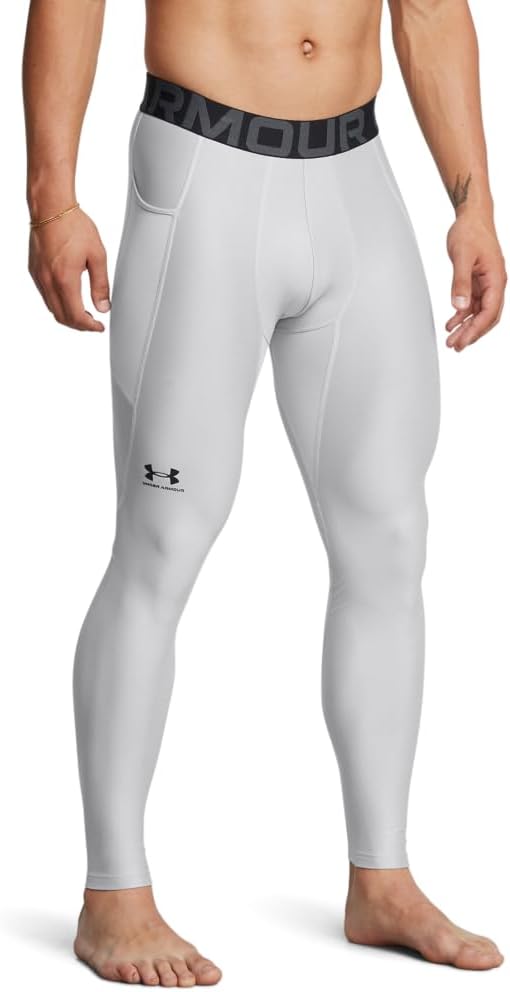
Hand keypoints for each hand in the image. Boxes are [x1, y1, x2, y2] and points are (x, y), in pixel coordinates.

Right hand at [28, 207, 109, 330]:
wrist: (51, 207)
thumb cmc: (73, 225)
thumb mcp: (97, 255)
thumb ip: (101, 284)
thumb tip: (103, 307)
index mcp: (65, 280)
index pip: (76, 316)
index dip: (89, 327)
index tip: (99, 327)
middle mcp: (48, 281)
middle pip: (62, 317)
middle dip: (79, 325)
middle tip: (93, 323)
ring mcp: (38, 277)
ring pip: (52, 308)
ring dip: (68, 315)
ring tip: (84, 312)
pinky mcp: (34, 270)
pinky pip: (45, 296)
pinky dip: (57, 304)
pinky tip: (69, 297)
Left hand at [445, 213, 506, 350]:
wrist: (472, 217)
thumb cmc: (471, 232)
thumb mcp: (462, 257)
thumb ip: (460, 282)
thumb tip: (459, 306)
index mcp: (496, 279)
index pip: (489, 312)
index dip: (476, 329)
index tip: (463, 341)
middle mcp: (494, 284)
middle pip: (486, 316)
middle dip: (472, 334)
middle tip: (455, 346)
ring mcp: (486, 284)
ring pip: (479, 313)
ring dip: (466, 327)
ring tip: (451, 341)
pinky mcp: (477, 282)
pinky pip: (472, 304)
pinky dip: (462, 316)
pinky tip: (451, 324)